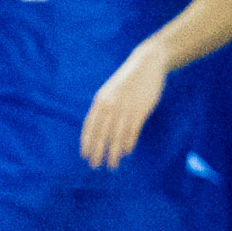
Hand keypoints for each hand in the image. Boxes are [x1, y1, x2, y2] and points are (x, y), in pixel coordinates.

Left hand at [80, 45, 167, 167]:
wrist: (146, 64)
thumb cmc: (127, 81)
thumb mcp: (110, 92)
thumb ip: (104, 108)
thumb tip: (99, 128)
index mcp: (100, 100)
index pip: (90, 125)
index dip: (87, 141)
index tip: (84, 155)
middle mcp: (110, 104)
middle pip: (101, 132)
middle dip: (97, 151)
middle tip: (94, 166)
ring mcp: (125, 107)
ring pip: (116, 134)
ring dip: (113, 152)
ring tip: (112, 165)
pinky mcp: (141, 108)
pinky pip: (132, 129)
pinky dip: (128, 142)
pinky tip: (126, 152)